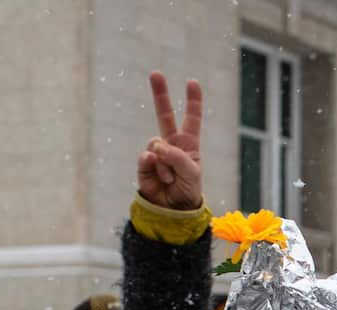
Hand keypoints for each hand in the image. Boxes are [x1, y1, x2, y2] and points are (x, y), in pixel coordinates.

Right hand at [137, 72, 202, 209]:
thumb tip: (158, 147)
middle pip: (164, 115)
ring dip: (166, 163)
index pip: (192, 119)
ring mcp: (156, 152)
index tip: (192, 82)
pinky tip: (159, 176)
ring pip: (156, 144)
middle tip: (156, 73)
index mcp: (188, 144)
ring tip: (170, 178)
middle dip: (160, 93)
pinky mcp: (144, 162)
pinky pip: (146, 156)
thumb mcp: (192, 174)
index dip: (192, 101)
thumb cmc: (188, 190)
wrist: (172, 209)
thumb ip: (179, 158)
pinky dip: (154, 166)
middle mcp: (172, 144)